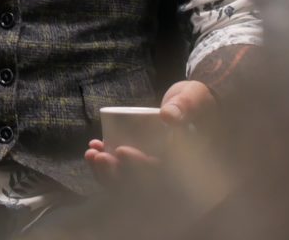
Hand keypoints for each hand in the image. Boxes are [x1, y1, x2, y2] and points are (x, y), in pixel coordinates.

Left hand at [84, 80, 216, 185]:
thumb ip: (186, 106)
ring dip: (108, 175)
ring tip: (91, 156)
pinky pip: (125, 178)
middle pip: (145, 190)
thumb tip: (168, 116)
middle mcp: (177, 181)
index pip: (165, 178)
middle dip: (118, 176)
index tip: (121, 151)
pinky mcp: (146, 171)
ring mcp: (159, 178)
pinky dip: (108, 170)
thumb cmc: (197, 101)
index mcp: (192, 170)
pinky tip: (94, 154)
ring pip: (131, 188)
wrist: (195, 106)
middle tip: (98, 157)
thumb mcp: (194, 99)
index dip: (142, 168)